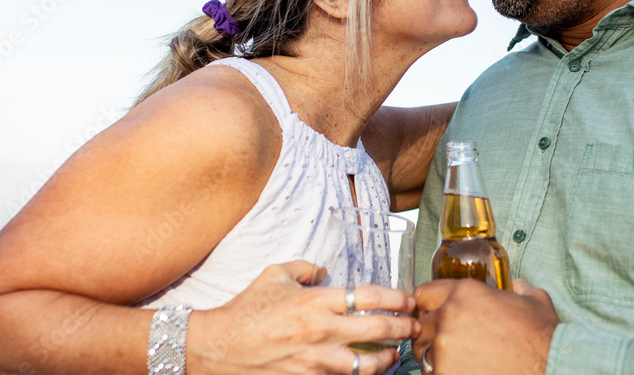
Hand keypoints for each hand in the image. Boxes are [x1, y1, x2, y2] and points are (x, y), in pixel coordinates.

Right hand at [188, 261, 418, 374]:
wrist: (218, 347)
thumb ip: (306, 268)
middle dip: (403, 328)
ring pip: (367, 366)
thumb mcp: (276, 274)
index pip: (368, 297)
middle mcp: (321, 332)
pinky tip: (366, 371)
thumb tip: (324, 270)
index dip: (396, 298)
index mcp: (316, 301)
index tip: (409, 299)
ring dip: (387, 360)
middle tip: (415, 325)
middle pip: (377, 331)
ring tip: (395, 354)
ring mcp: (316, 362)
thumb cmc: (246, 309)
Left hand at [413, 278, 559, 374]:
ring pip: (422, 352)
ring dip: (433, 356)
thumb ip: (520, 289)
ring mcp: (444, 349)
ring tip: (454, 362)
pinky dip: (442, 374)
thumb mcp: (534, 301)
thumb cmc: (543, 337)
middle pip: (419, 325)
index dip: (427, 305)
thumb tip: (518, 285)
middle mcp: (449, 317)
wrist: (550, 367)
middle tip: (445, 343)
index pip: (424, 294)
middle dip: (429, 333)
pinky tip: (462, 372)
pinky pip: (431, 374)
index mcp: (465, 293)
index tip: (432, 315)